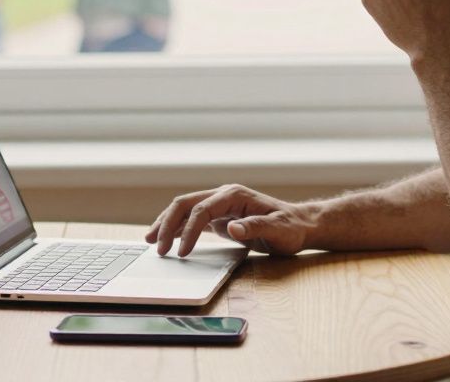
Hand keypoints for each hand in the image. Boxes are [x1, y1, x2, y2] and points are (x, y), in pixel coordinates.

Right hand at [145, 184, 317, 257]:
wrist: (300, 226)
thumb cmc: (291, 228)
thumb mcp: (278, 230)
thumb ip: (256, 228)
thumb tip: (233, 228)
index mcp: (233, 195)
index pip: (201, 210)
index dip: (188, 231)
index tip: (182, 253)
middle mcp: (223, 196)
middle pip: (185, 204)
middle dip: (167, 224)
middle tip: (155, 247)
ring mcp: (219, 205)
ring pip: (184, 210)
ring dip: (166, 224)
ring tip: (149, 241)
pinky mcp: (219, 217)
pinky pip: (191, 219)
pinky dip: (176, 228)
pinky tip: (165, 239)